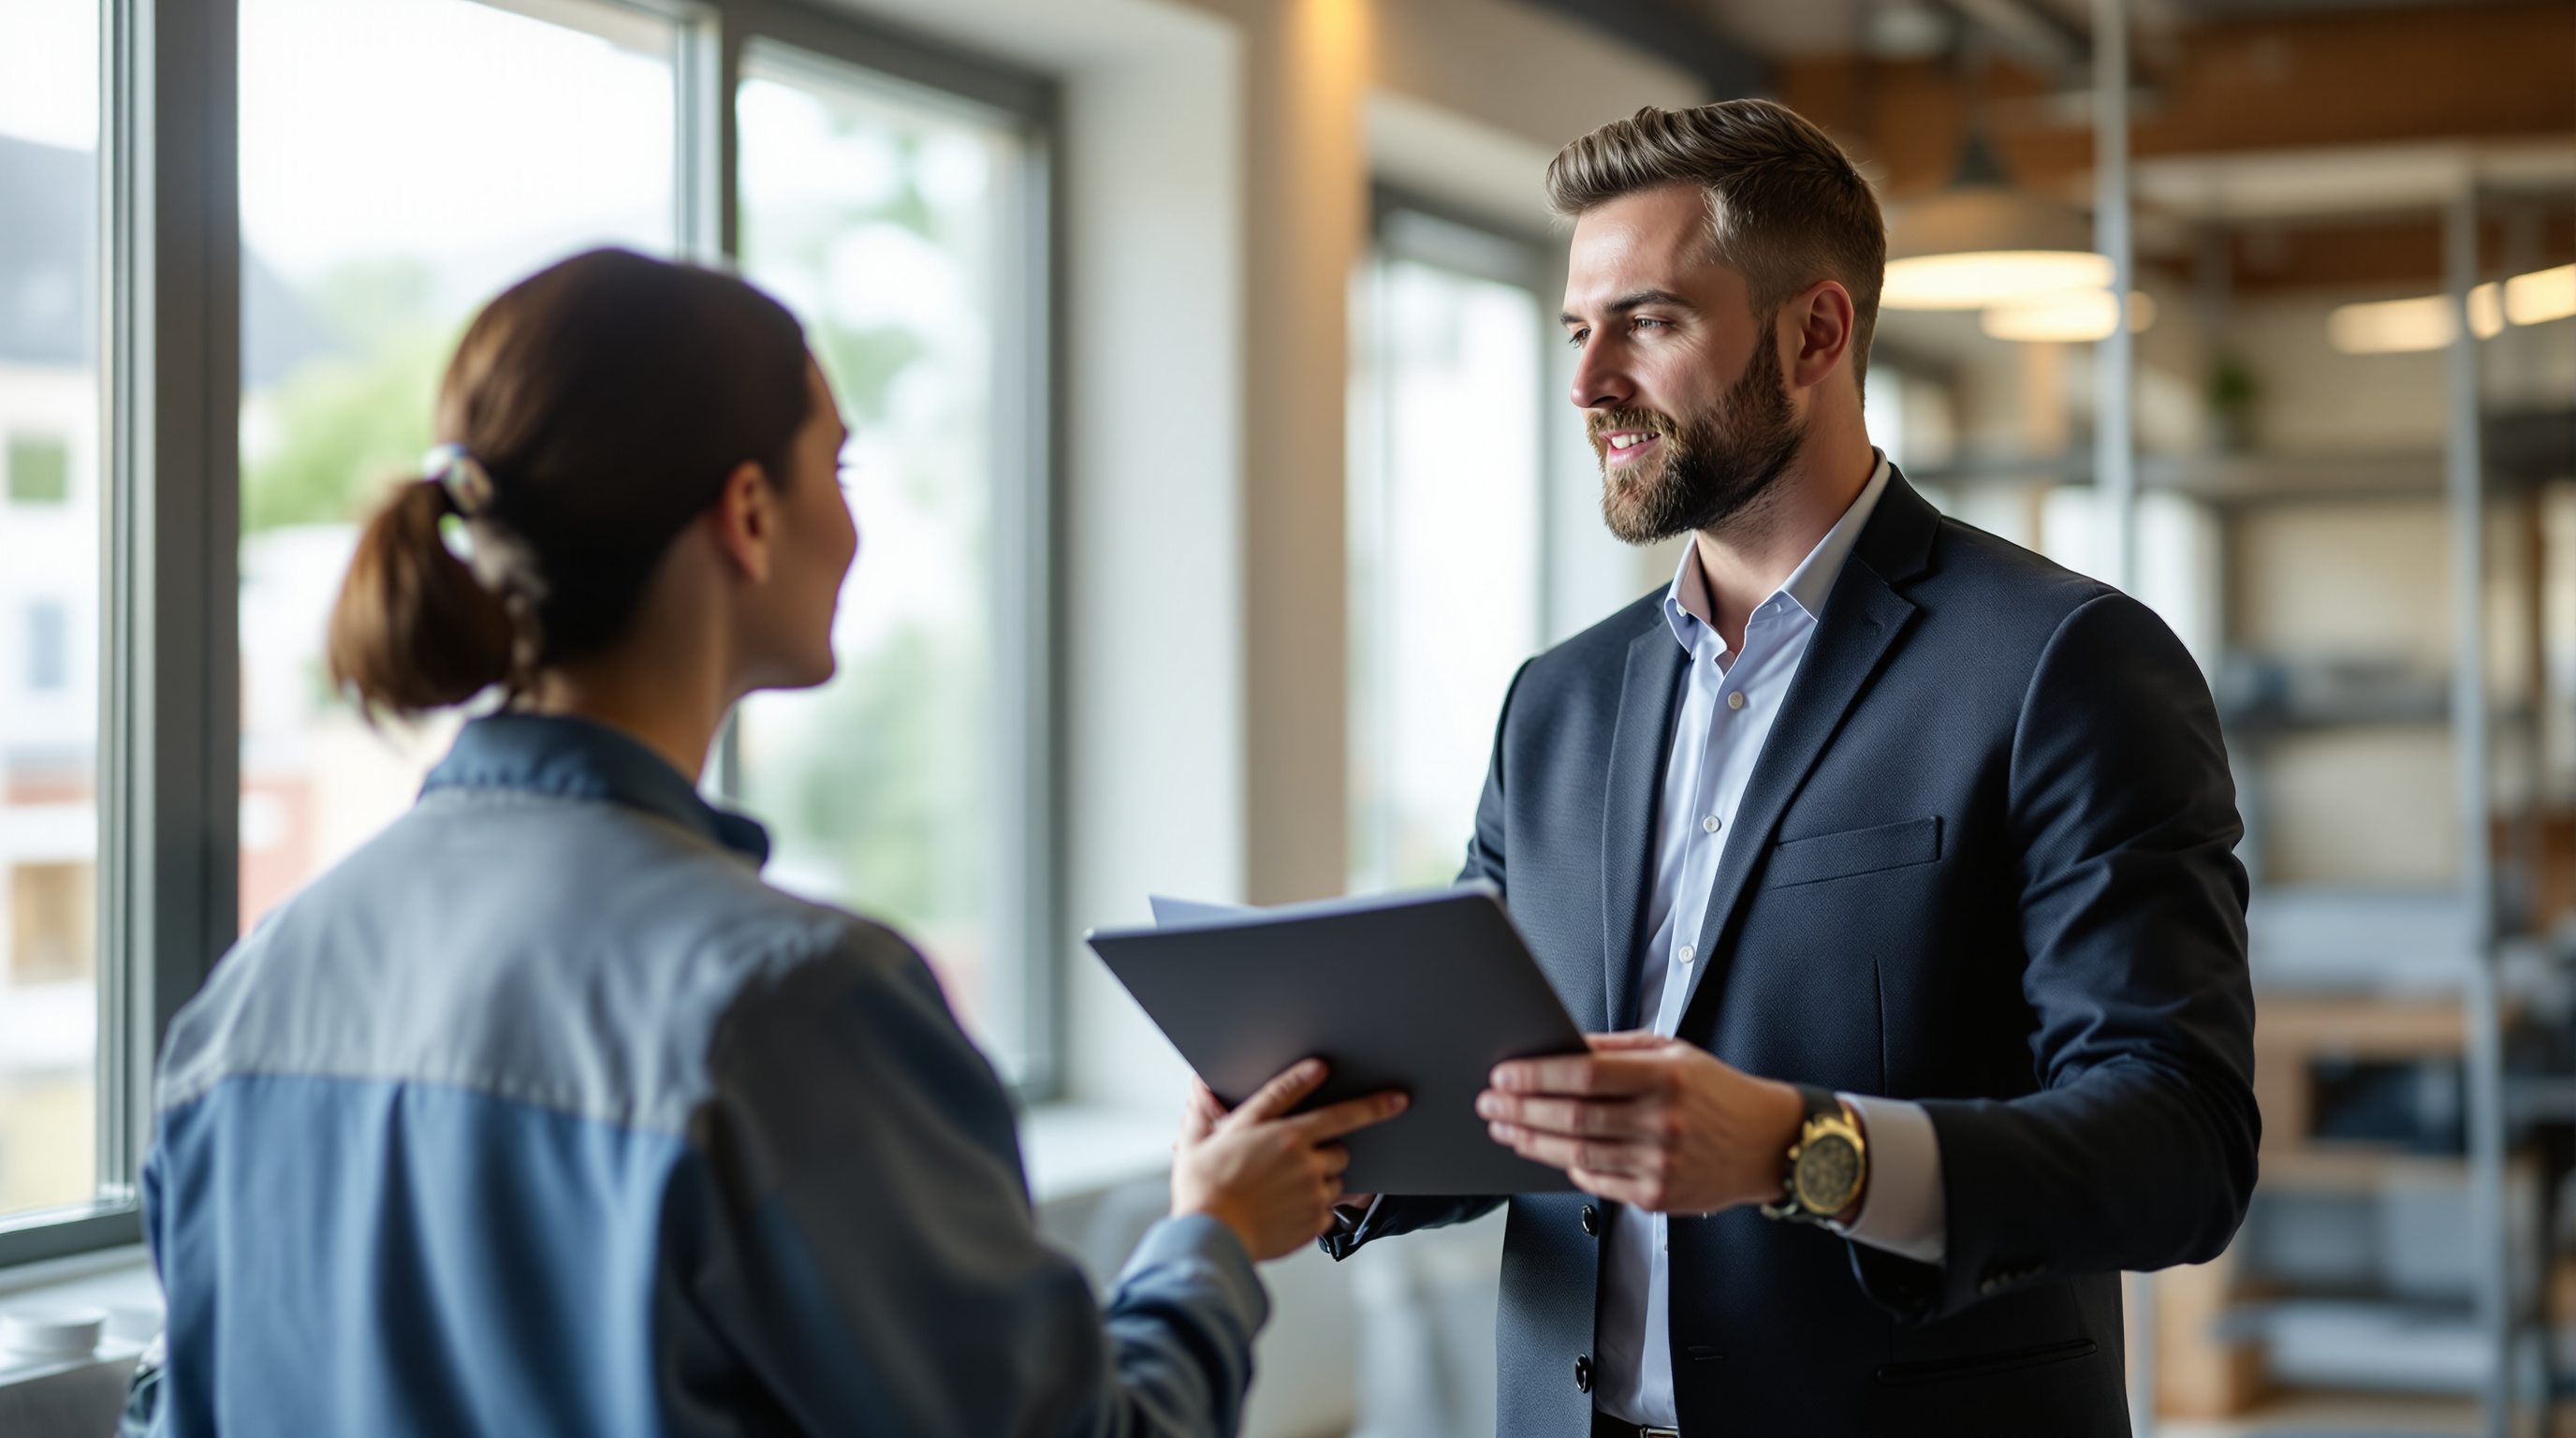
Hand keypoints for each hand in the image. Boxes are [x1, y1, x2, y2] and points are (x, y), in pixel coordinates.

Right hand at [1172, 1060, 1408, 1259]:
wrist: (1208, 1238)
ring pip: (1335, 1180)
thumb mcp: (1198, 1138)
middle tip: (1290, 1162)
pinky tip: (1283, 1211)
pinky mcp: (1314, 1222)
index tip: (1397, 1098)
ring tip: (1280, 1191)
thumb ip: (1206, 1106)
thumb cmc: (1200, 1186)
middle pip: (1339, 1148)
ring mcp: (1313, 1193)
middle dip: (1323, 1150)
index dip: (1373, 1104)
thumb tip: (1200, 1081)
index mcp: (1284, 1133)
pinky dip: (1313, 1210)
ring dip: (1318, 1180)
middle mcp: (1305, 1160)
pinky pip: (1328, 1211)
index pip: (1340, 1112)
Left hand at [1476, 1032, 1803, 1213]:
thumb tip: (1560, 1045)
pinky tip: (1548, 1152)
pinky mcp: (1658, 1196)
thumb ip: (1615, 1050)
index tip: (1503, 1074)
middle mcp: (1662, 1122)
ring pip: (1578, 1154)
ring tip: (1505, 1127)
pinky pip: (1597, 1182)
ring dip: (1532, 1141)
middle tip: (1490, 1103)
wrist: (1768, 1143)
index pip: (1584, 1076)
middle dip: (1521, 1110)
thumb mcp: (1673, 1052)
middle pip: (1572, 1118)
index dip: (1536, 1076)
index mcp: (1664, 1077)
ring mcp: (1660, 1163)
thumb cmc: (1716, 1093)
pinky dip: (1567, 1166)